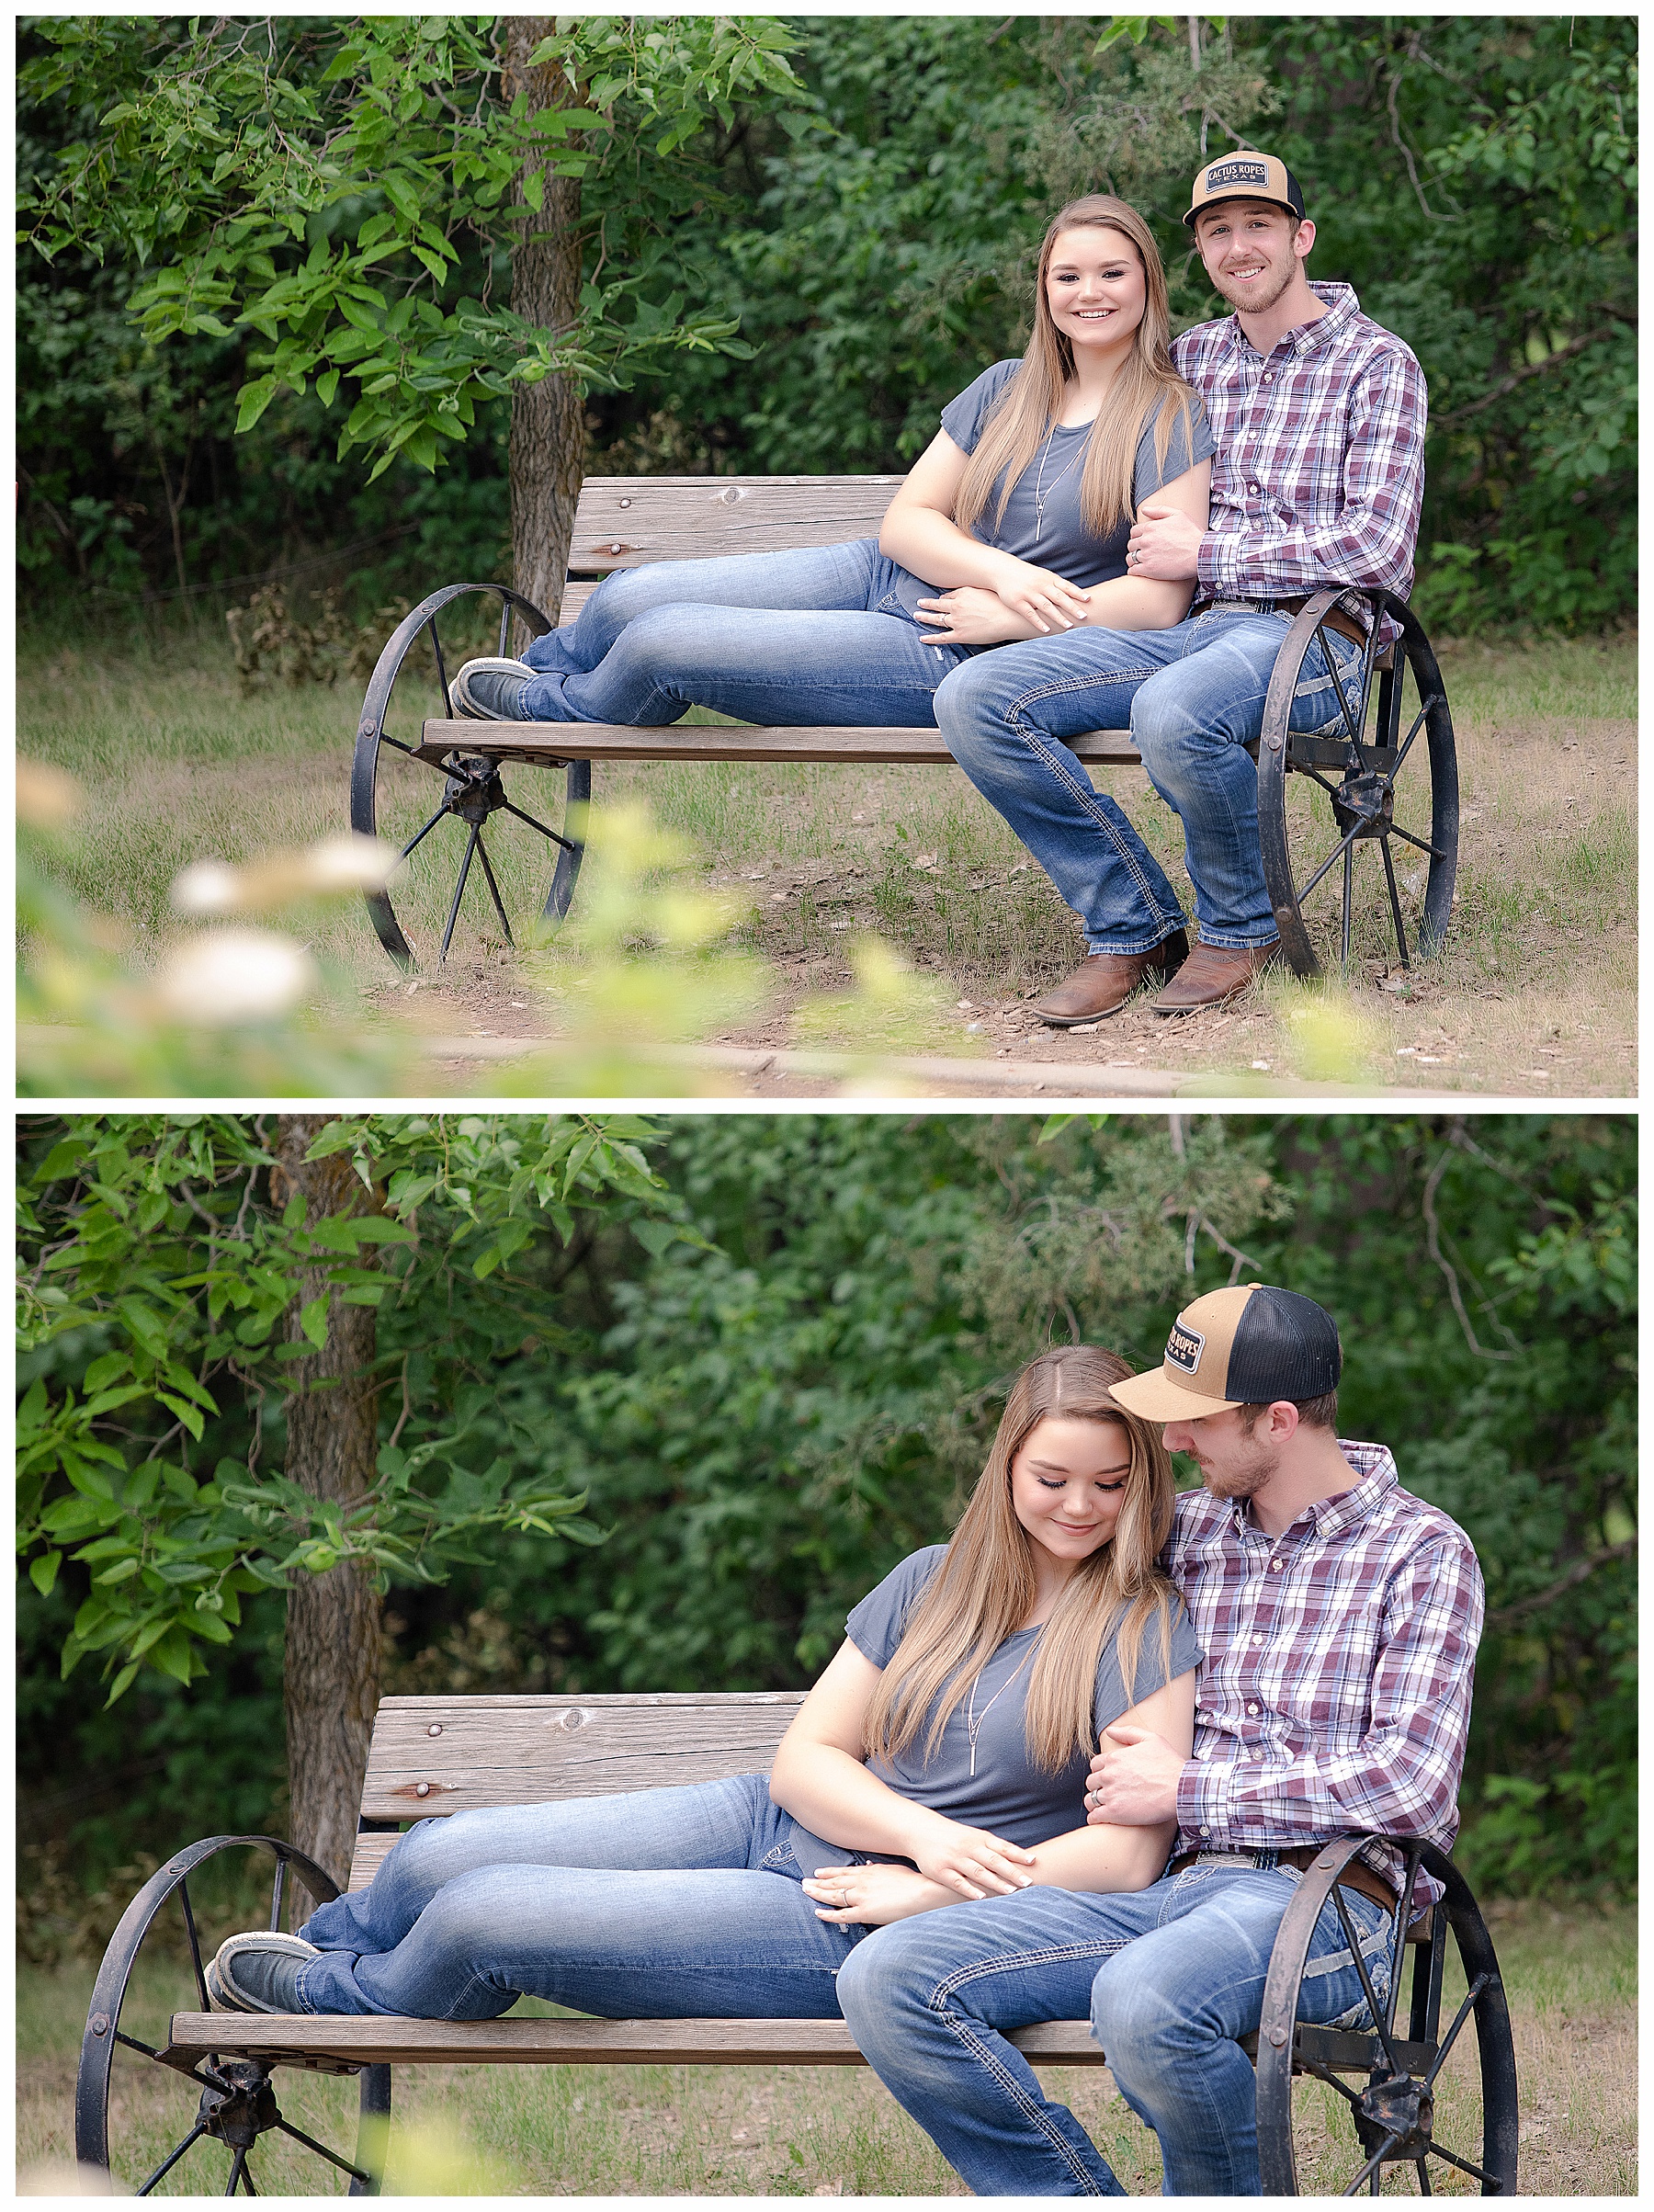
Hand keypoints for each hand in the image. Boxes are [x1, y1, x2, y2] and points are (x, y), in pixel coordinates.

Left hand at [802, 1863, 957, 1925]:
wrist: (922, 1892)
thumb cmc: (912, 1881)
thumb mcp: (893, 1870)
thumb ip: (879, 1869)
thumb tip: (871, 1865)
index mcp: (869, 1871)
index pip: (843, 1871)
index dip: (829, 1872)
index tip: (818, 1872)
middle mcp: (861, 1882)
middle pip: (834, 1882)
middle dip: (818, 1882)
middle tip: (805, 1882)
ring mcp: (861, 1897)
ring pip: (833, 1895)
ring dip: (818, 1893)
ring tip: (806, 1891)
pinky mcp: (865, 1912)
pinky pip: (842, 1915)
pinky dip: (828, 1914)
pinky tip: (818, 1912)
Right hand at [907, 1817, 1036, 1899]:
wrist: (921, 1831)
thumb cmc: (955, 1837)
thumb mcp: (974, 1837)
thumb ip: (994, 1848)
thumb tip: (1021, 1861)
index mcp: (979, 1838)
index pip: (1002, 1846)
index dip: (1018, 1854)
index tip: (1033, 1861)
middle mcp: (969, 1847)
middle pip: (994, 1860)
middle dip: (1012, 1871)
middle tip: (1028, 1882)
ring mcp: (955, 1859)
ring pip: (978, 1871)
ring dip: (995, 1882)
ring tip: (1011, 1892)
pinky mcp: (941, 1871)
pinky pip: (957, 1881)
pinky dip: (969, 1889)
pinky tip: (981, 1897)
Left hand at [914, 586, 1037, 644]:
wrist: (1008, 617)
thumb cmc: (1002, 604)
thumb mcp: (986, 591)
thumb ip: (974, 591)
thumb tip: (969, 591)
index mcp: (963, 594)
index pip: (948, 596)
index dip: (943, 599)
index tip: (940, 600)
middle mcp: (956, 606)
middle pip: (938, 605)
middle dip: (927, 604)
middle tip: (920, 602)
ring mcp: (956, 621)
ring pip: (936, 619)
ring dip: (925, 617)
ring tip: (917, 615)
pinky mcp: (959, 635)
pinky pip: (941, 637)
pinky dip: (930, 638)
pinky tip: (923, 638)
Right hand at [984, 558, 1091, 634]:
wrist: (1002, 570)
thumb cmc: (1027, 576)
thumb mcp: (1043, 576)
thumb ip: (1056, 585)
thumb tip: (1075, 595)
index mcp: (1048, 579)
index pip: (1066, 586)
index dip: (1077, 593)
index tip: (1088, 599)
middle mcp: (1040, 585)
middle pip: (1059, 597)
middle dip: (1072, 607)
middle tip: (1084, 616)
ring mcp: (1029, 594)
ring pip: (1046, 606)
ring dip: (1058, 617)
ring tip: (1069, 626)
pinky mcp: (1018, 602)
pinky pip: (1030, 614)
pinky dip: (1039, 622)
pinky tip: (1047, 630)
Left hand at [1084, 1723, 1186, 1825]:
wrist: (1181, 1788)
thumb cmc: (1169, 1764)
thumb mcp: (1151, 1739)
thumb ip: (1128, 1733)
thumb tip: (1110, 1731)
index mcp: (1114, 1758)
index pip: (1095, 1765)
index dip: (1101, 1772)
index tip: (1109, 1778)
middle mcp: (1109, 1775)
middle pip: (1091, 1782)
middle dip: (1098, 1787)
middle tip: (1109, 1793)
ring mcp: (1110, 1794)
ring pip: (1090, 1799)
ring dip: (1095, 1803)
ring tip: (1104, 1807)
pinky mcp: (1115, 1813)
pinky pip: (1094, 1816)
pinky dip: (1095, 1818)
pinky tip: (1103, 1818)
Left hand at [1126, 501, 1204, 581]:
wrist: (1200, 553)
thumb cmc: (1192, 534)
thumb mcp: (1178, 515)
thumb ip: (1159, 510)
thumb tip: (1144, 510)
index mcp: (1151, 527)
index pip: (1134, 532)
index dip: (1138, 536)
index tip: (1144, 541)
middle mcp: (1146, 540)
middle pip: (1131, 544)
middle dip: (1136, 547)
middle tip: (1144, 552)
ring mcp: (1146, 555)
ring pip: (1130, 558)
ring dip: (1134, 560)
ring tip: (1142, 562)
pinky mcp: (1149, 570)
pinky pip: (1133, 571)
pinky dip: (1134, 571)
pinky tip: (1141, 571)